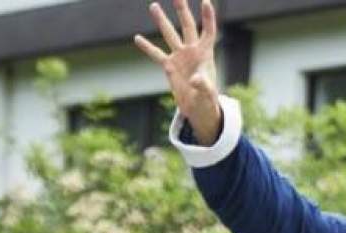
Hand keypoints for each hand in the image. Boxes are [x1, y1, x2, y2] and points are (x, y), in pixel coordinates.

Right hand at [134, 0, 220, 145]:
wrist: (197, 108)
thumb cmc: (207, 99)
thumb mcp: (207, 93)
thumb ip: (203, 85)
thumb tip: (194, 79)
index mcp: (205, 54)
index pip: (208, 31)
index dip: (208, 17)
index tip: (206, 1)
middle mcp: (192, 51)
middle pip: (188, 26)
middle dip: (182, 11)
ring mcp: (180, 56)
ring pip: (170, 35)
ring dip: (162, 21)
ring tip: (154, 6)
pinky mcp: (169, 66)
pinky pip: (156, 54)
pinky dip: (147, 47)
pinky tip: (137, 38)